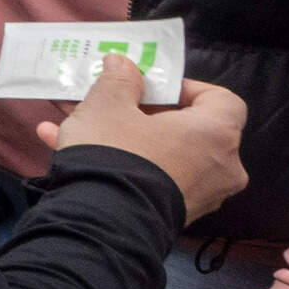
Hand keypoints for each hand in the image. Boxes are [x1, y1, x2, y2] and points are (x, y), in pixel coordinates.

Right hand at [40, 53, 248, 221]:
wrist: (104, 224)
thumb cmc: (118, 154)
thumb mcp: (108, 105)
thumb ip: (120, 80)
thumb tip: (124, 64)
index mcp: (216, 134)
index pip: (222, 100)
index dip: (185, 88)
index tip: (150, 88)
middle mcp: (220, 167)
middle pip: (187, 129)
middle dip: (142, 113)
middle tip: (109, 104)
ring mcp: (200, 195)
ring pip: (162, 154)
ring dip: (124, 137)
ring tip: (76, 125)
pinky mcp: (175, 215)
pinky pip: (150, 179)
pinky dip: (122, 165)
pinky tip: (67, 152)